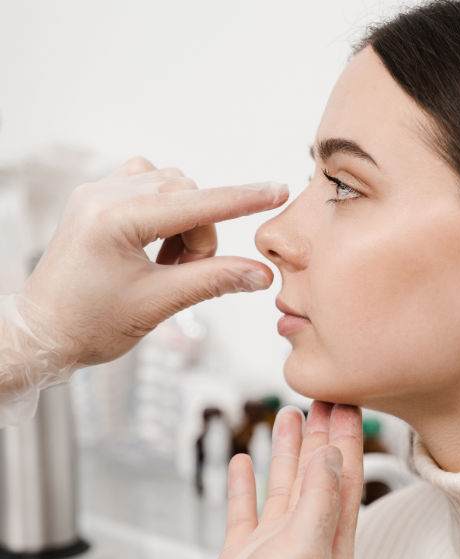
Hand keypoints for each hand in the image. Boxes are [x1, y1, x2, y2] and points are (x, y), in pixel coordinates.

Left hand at [19, 156, 286, 366]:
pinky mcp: (97, 199)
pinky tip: (156, 245)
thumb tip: (260, 272)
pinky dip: (166, 214)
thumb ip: (213, 281)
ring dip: (184, 224)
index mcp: (113, 219)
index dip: (242, 199)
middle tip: (186, 273)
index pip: (195, 203)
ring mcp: (97, 193)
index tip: (277, 191)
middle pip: (187, 193)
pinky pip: (148, 186)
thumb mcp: (158, 303)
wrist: (43, 332)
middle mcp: (102, 195)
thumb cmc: (89, 324)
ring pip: (172, 187)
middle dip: (200, 234)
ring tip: (166, 265)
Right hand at [157, 402, 362, 558]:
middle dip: (320, 436)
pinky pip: (246, 510)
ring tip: (288, 416)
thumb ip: (319, 501)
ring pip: (283, 486)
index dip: (347, 437)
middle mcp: (307, 540)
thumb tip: (332, 456)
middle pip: (317, 475)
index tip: (347, 402)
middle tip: (320, 398)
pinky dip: (246, 485)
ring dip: (286, 451)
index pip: (346, 477)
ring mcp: (273, 547)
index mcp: (333, 541)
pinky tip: (242, 464)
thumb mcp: (304, 551)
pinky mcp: (242, 556)